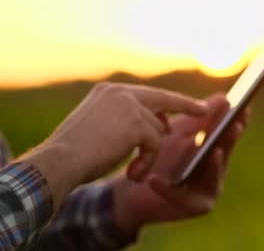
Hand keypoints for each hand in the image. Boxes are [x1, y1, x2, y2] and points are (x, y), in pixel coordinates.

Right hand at [21, 83, 206, 211]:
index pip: (147, 93)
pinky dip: (147, 161)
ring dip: (149, 152)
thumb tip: (159, 125)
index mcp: (107, 92)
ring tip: (132, 168)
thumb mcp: (98, 129)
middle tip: (205, 111)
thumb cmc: (72, 154)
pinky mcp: (135, 123)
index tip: (190, 102)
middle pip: (163, 99)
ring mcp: (128, 105)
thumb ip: (125, 121)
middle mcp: (119, 92)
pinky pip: (155, 144)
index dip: (170, 100)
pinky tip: (132, 171)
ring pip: (158, 129)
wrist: (58, 162)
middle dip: (186, 106)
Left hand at [112, 94, 249, 233]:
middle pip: (225, 153)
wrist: (136, 187)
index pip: (229, 135)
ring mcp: (208, 190)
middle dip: (230, 140)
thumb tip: (225, 98)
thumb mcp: (180, 133)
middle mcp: (217, 172)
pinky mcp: (193, 207)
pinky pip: (182, 197)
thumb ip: (202, 118)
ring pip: (212, 176)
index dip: (238, 122)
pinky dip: (168, 188)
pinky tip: (154, 179)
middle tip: (234, 126)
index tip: (244, 108)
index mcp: (216, 151)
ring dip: (213, 165)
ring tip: (214, 151)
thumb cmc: (161, 156)